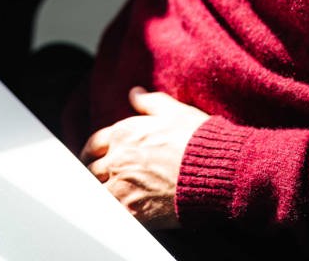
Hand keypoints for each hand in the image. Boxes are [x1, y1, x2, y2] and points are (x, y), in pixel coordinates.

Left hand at [81, 86, 209, 228]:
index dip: (94, 153)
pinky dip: (111, 213)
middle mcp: (117, 159)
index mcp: (123, 134)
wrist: (216, 170)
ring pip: (97, 192)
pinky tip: (117, 214)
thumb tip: (134, 94)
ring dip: (101, 193)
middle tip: (101, 180)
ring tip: (109, 197)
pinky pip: (110, 213)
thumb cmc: (197, 139)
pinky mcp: (132, 211)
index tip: (96, 159)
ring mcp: (122, 186)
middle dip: (96, 174)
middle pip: (92, 170)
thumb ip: (149, 102)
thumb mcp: (174, 111)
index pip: (94, 144)